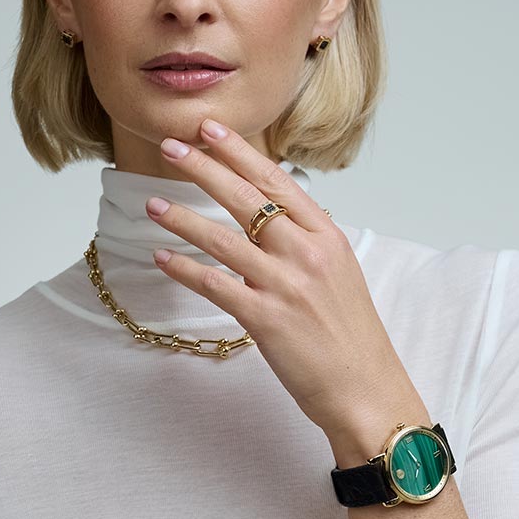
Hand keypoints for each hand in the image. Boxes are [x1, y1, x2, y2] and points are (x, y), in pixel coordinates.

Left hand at [146, 121, 401, 434]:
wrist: (366, 389)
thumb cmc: (350, 337)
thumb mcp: (339, 274)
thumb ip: (309, 241)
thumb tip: (277, 216)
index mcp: (327, 236)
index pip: (276, 181)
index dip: (239, 152)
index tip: (210, 130)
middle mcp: (306, 253)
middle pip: (247, 198)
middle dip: (204, 168)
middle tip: (172, 146)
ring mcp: (286, 285)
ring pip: (223, 239)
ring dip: (182, 218)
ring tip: (152, 203)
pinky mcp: (266, 319)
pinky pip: (214, 285)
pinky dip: (184, 269)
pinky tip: (161, 257)